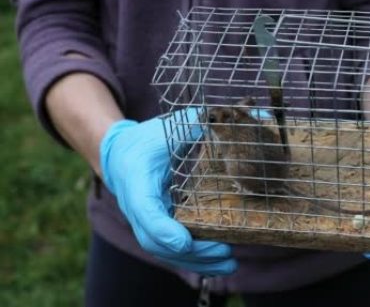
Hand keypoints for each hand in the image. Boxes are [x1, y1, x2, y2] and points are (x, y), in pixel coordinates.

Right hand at [99, 107, 237, 275]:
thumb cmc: (147, 140)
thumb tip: (238, 115)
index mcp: (137, 179)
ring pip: (164, 251)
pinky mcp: (154, 228)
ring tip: (229, 265)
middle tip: (226, 253)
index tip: (185, 241)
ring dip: (197, 261)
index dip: (163, 229)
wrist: (119, 154)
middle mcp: (136, 206)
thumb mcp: (169, 127)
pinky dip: (193, 258)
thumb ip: (197, 122)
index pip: (145, 210)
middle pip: (157, 240)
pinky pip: (170, 249)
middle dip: (192, 252)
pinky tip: (218, 261)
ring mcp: (143, 221)